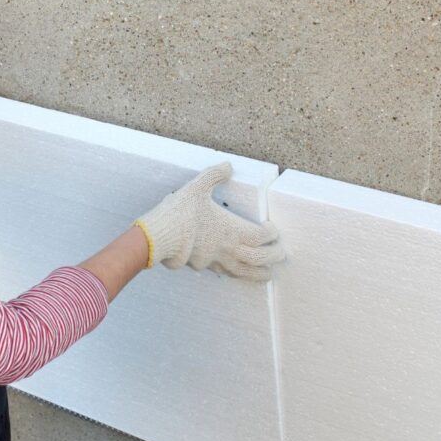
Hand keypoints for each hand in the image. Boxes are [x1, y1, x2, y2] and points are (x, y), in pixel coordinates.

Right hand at [134, 162, 284, 281]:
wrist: (158, 238)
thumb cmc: (180, 213)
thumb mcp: (197, 187)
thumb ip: (214, 175)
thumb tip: (228, 166)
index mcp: (232, 229)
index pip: (261, 236)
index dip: (272, 234)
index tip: (274, 230)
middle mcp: (228, 248)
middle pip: (260, 258)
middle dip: (274, 256)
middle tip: (281, 253)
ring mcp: (216, 260)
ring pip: (244, 272)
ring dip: (259, 274)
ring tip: (268, 275)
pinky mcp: (204, 266)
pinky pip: (226, 273)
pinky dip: (237, 273)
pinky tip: (236, 272)